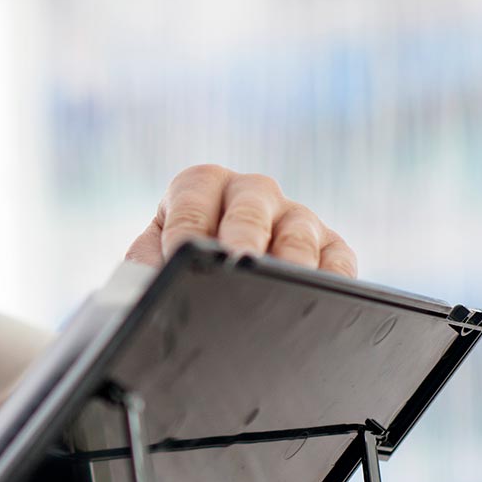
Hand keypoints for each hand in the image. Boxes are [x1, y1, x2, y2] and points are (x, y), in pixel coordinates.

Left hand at [125, 164, 356, 276]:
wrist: (213, 289)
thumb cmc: (174, 266)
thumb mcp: (151, 260)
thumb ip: (143, 266)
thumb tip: (148, 285)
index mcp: (201, 185)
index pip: (192, 198)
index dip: (186, 226)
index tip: (180, 254)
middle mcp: (251, 193)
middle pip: (251, 206)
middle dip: (244, 232)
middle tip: (239, 258)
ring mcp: (294, 217)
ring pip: (298, 230)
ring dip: (290, 257)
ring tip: (281, 284)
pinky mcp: (330, 247)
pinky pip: (338, 258)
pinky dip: (333, 276)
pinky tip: (323, 296)